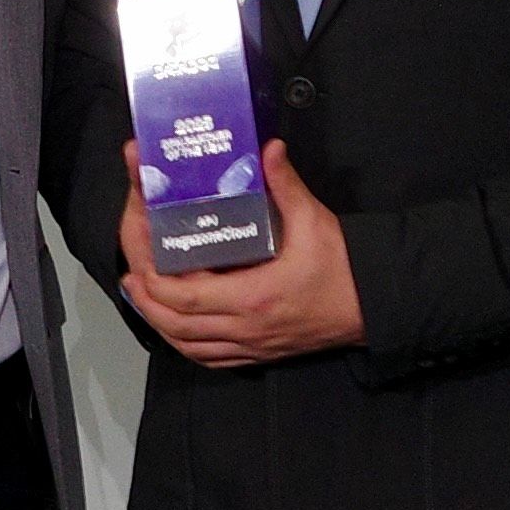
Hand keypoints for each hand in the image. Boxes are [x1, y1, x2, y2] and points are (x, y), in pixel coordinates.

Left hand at [117, 141, 367, 369]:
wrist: (375, 306)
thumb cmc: (345, 269)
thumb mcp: (315, 221)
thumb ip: (286, 185)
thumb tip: (269, 150)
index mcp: (253, 297)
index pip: (185, 296)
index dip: (154, 280)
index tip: (142, 260)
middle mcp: (246, 328)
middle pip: (175, 324)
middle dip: (146, 300)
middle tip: (134, 272)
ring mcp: (251, 345)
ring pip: (187, 346)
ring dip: (161, 322)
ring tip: (145, 295)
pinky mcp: (259, 354)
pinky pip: (209, 358)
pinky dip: (185, 342)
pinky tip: (177, 325)